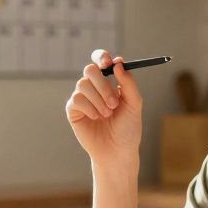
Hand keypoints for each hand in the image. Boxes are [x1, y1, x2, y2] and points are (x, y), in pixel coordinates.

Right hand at [65, 49, 143, 165]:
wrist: (117, 151)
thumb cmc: (128, 129)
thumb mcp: (134, 104)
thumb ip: (128, 83)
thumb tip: (118, 63)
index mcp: (110, 82)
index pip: (101, 61)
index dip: (101, 57)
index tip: (108, 63)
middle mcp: (95, 87)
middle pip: (90, 70)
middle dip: (103, 85)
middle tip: (114, 103)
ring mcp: (83, 98)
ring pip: (83, 84)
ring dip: (98, 100)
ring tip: (107, 114)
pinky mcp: (73, 110)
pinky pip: (76, 99)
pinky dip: (89, 108)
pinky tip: (96, 118)